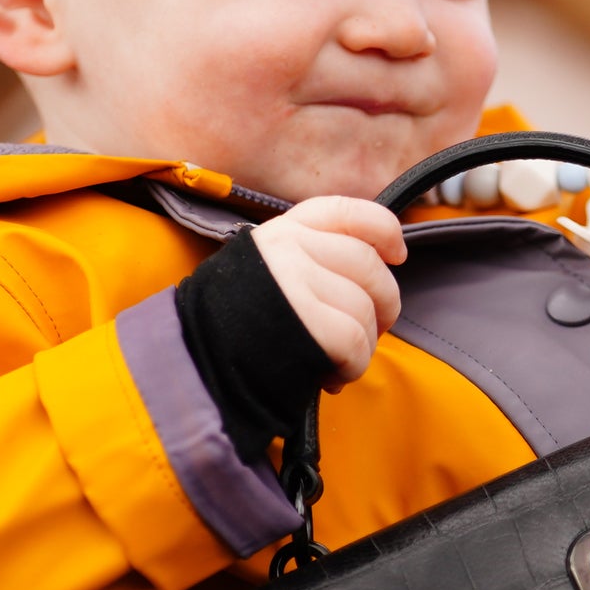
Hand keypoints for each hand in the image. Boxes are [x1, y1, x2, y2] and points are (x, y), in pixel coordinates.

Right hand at [252, 196, 406, 389]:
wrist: (191, 366)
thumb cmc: (234, 330)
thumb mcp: (264, 276)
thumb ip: (311, 263)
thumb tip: (375, 273)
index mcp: (281, 232)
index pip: (347, 212)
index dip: (384, 229)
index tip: (398, 254)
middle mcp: (287, 247)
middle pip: (370, 266)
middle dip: (385, 305)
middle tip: (370, 334)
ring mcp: (294, 281)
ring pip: (366, 309)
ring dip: (364, 346)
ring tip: (337, 363)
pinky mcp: (305, 321)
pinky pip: (355, 342)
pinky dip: (352, 367)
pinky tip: (330, 377)